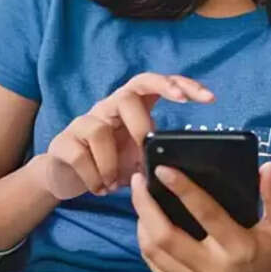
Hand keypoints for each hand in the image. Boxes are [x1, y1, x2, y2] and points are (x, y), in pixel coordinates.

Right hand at [42, 73, 213, 199]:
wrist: (68, 179)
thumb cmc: (112, 165)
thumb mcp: (141, 158)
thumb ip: (160, 152)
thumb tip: (185, 162)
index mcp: (132, 107)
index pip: (154, 84)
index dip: (179, 85)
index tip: (208, 99)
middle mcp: (108, 107)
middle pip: (128, 94)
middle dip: (142, 122)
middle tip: (148, 145)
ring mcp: (83, 122)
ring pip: (99, 129)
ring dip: (112, 162)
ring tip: (116, 183)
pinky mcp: (62, 142)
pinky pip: (79, 154)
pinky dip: (94, 176)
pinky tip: (101, 188)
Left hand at [130, 162, 270, 271]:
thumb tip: (267, 166)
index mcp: (239, 248)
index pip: (206, 214)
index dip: (183, 190)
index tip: (163, 169)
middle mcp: (213, 268)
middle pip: (166, 235)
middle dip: (145, 205)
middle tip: (138, 180)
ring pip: (154, 251)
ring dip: (142, 221)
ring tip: (140, 198)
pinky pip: (154, 266)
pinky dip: (145, 241)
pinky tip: (145, 223)